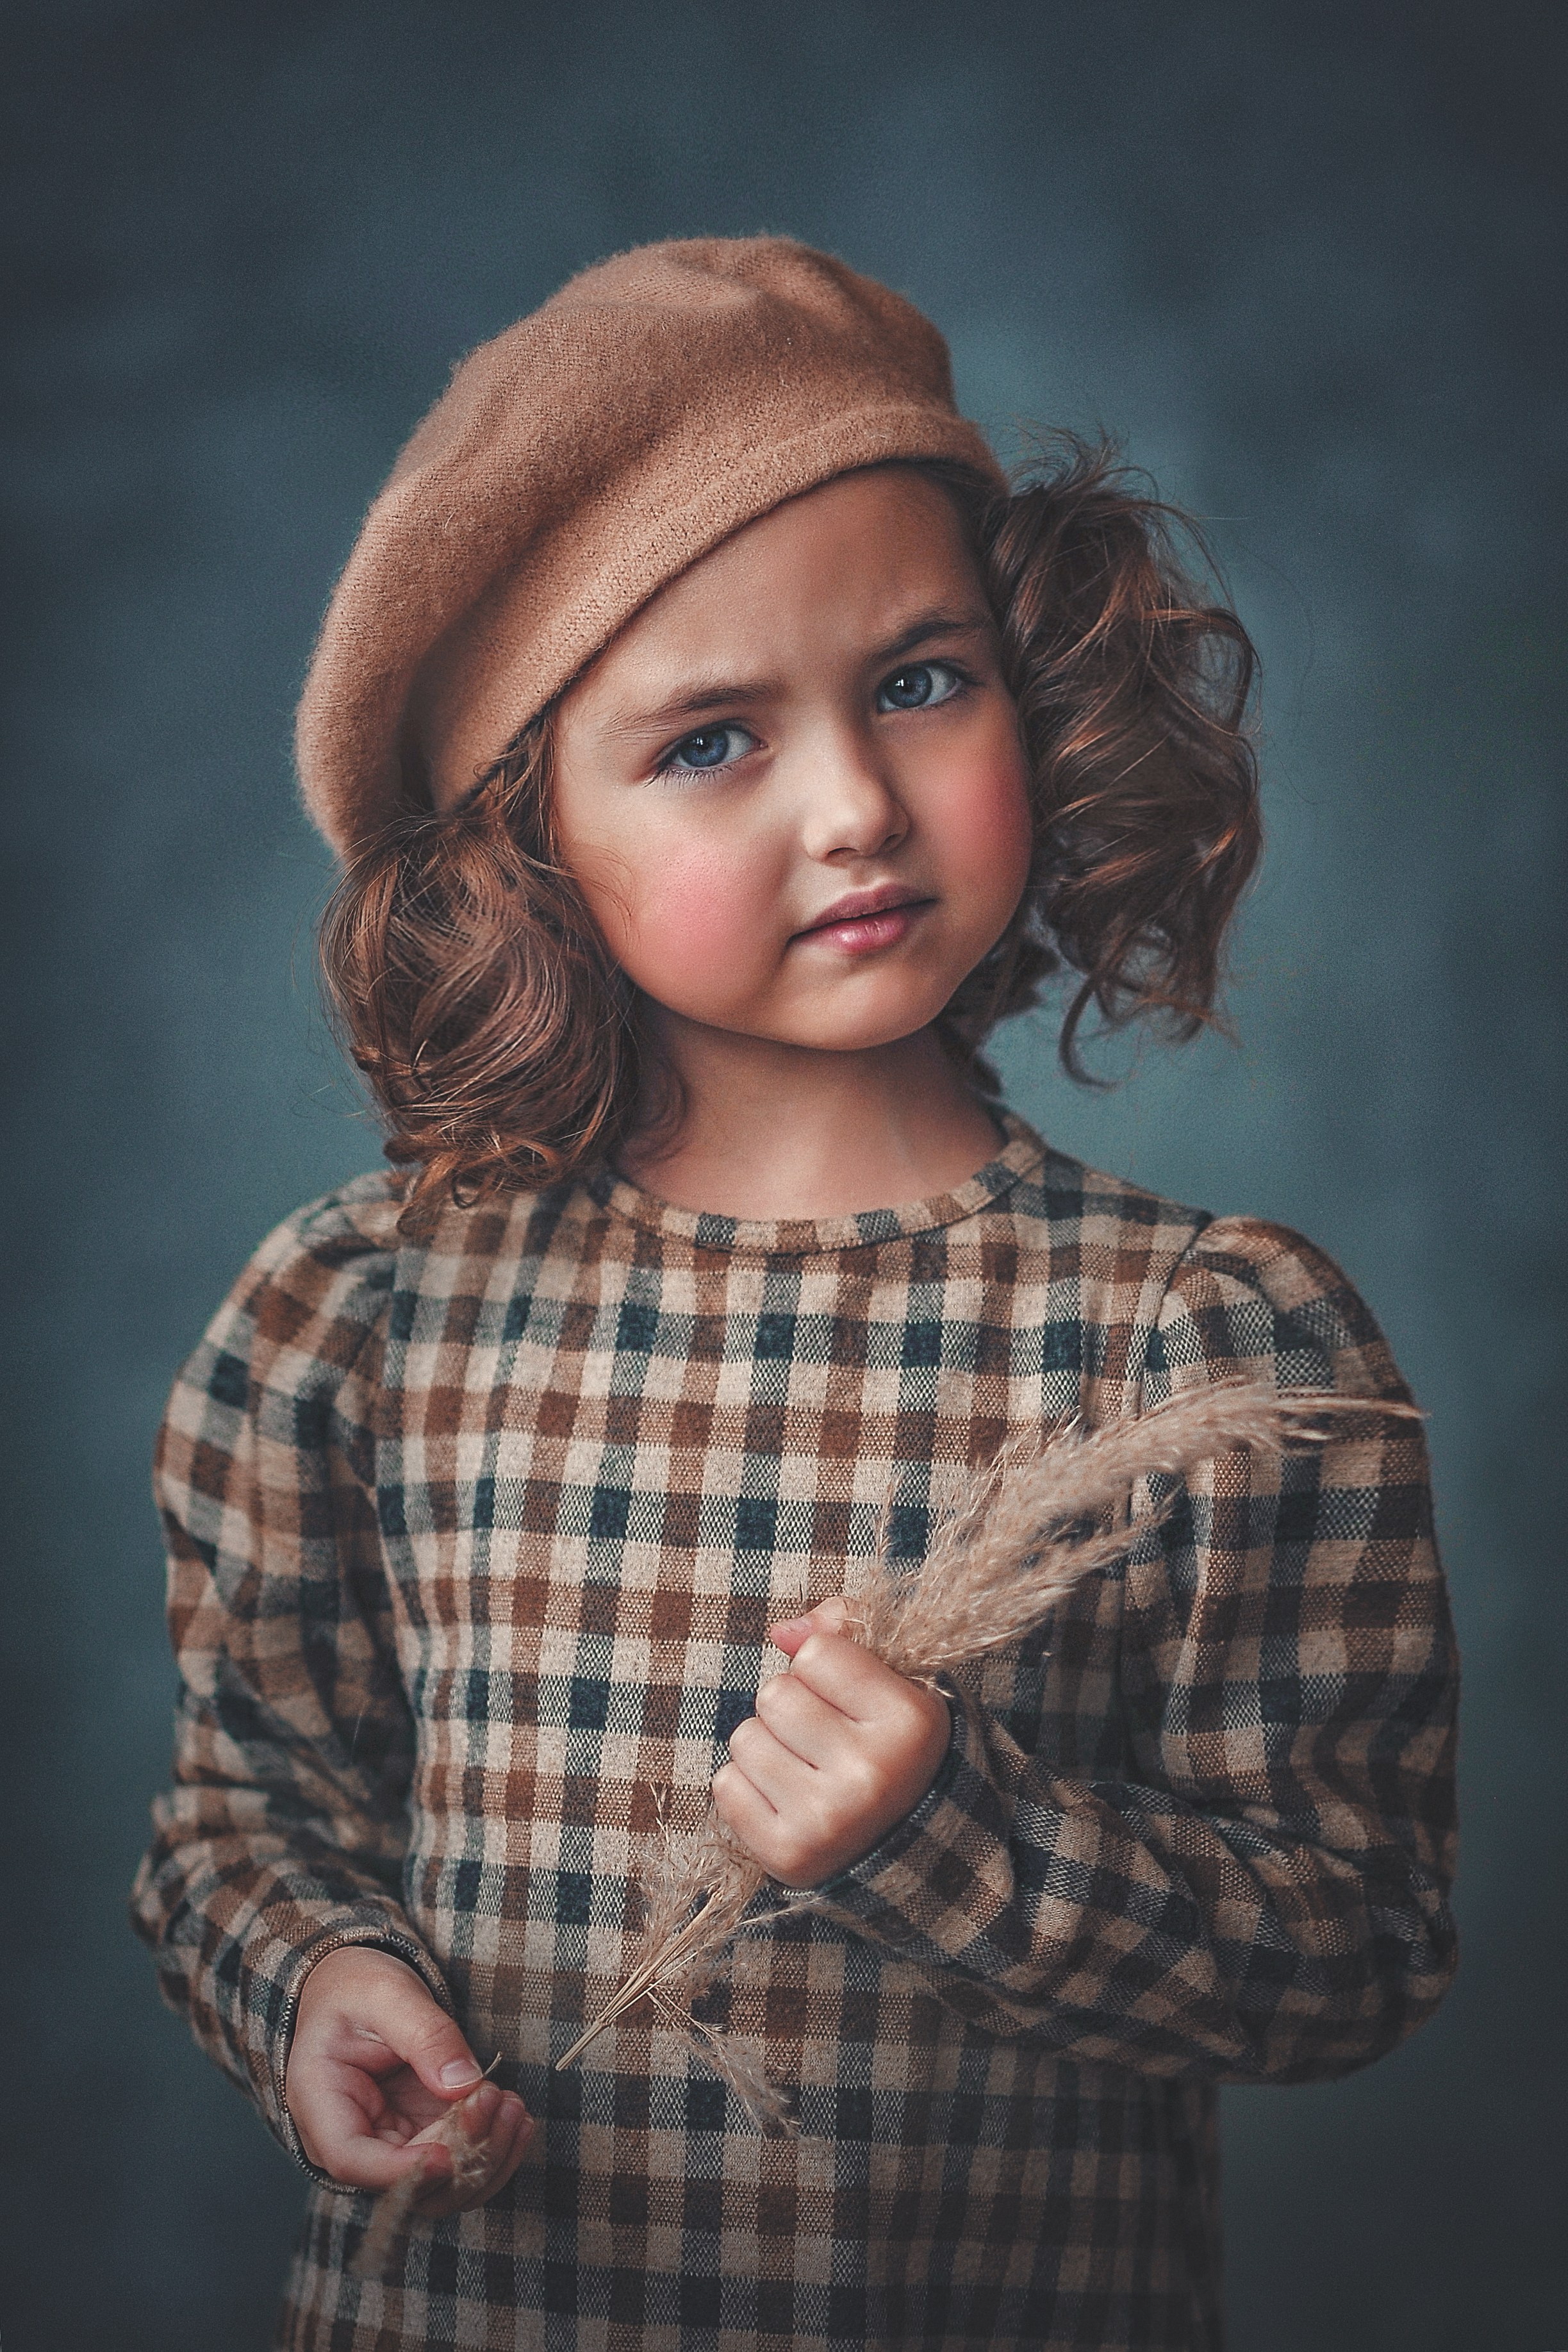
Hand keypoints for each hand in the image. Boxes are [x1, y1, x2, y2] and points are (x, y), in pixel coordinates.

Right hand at [284, 1946, 532, 2215]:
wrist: (356, 1991)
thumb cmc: (359, 1989)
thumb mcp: (388, 1995)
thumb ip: (425, 2035)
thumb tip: (464, 2084)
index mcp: (322, 2104)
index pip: (352, 2160)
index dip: (403, 2170)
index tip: (450, 2156)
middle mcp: (353, 2139)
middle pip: (406, 2184)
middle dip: (461, 2153)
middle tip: (497, 2098)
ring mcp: (389, 2145)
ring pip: (439, 2189)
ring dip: (485, 2158)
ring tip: (513, 2106)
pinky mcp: (420, 2139)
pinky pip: (457, 2167)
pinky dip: (492, 2150)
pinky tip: (515, 2117)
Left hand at [712, 1597, 951, 1888]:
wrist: (910, 1853)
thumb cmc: (894, 1751)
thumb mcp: (896, 1684)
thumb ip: (844, 1633)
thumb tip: (782, 1632)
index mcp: (908, 1723)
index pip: (815, 1653)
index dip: (824, 1668)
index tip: (848, 1699)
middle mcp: (871, 1773)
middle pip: (774, 1694)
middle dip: (790, 1708)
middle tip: (823, 1738)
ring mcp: (827, 1819)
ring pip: (745, 1738)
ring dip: (766, 1746)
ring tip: (805, 1769)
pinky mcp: (788, 1854)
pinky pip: (726, 1786)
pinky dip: (747, 1787)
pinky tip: (785, 1799)